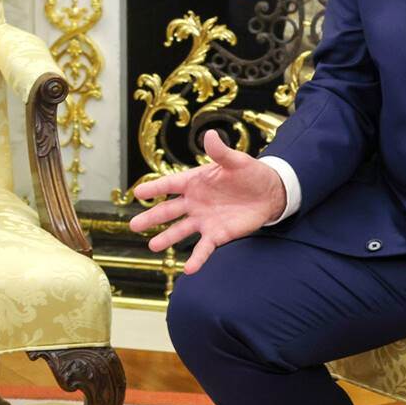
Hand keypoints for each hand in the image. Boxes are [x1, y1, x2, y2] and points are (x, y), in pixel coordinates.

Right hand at [128, 130, 286, 275]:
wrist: (271, 194)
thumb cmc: (250, 173)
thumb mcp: (236, 161)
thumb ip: (221, 152)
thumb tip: (210, 135)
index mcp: (195, 181)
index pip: (170, 184)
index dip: (155, 188)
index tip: (137, 193)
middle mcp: (195, 202)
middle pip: (169, 211)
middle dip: (152, 218)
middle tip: (134, 225)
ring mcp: (204, 220)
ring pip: (181, 230)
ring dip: (167, 239)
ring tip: (153, 247)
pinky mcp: (217, 235)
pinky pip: (204, 248)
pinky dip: (197, 259)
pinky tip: (188, 269)